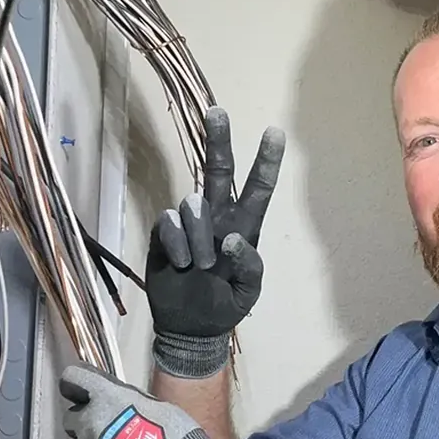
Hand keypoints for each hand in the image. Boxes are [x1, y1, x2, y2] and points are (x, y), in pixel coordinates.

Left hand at [60, 362, 247, 438]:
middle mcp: (91, 427)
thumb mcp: (163, 411)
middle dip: (87, 424)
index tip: (81, 392)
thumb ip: (131, 405)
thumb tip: (121, 408)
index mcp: (110, 401)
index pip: (74, 379)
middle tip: (111, 436)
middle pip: (72, 419)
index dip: (76, 385)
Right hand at [147, 106, 285, 378]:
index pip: (258, 189)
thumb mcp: (247, 293)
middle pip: (218, 171)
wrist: (188, 327)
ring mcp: (189, 223)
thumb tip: (231, 239)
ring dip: (197, 236)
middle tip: (218, 110)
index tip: (275, 131)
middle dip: (219, 139)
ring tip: (200, 265)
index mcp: (245, 227)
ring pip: (193, 204)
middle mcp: (218, 217)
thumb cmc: (223, 306)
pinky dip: (175, 243)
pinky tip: (179, 264)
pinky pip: (168, 222)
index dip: (267, 161)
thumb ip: (249, 266)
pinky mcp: (163, 232)